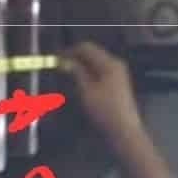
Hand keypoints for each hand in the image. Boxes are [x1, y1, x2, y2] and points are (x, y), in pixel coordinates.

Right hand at [59, 40, 176, 177]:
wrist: (123, 129)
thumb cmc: (104, 110)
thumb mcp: (87, 91)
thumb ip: (76, 72)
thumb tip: (64, 60)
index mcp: (109, 63)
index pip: (86, 47)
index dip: (69, 51)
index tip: (54, 58)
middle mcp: (115, 63)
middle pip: (91, 53)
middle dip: (74, 57)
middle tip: (58, 66)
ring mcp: (117, 72)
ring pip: (94, 61)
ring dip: (79, 65)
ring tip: (65, 74)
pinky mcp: (116, 81)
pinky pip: (98, 69)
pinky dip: (87, 71)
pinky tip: (78, 80)